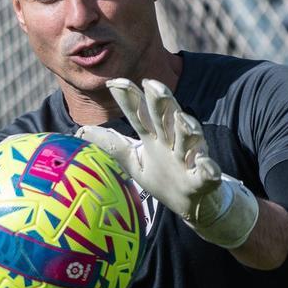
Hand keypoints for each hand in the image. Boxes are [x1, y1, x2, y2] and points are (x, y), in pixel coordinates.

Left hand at [76, 79, 257, 248]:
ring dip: (187, 129)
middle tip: (152, 83)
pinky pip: (208, 173)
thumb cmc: (163, 178)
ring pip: (189, 141)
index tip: (113, 82)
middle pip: (166, 119)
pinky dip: (208, 168)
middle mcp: (172, 144)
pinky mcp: (203, 180)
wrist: (193, 205)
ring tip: (181, 119)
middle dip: (161, 101)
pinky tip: (206, 163)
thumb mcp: (133, 160)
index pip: (139, 115)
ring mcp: (189, 160)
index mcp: (155, 138)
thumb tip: (80, 130)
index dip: (128, 99)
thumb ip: (112, 143)